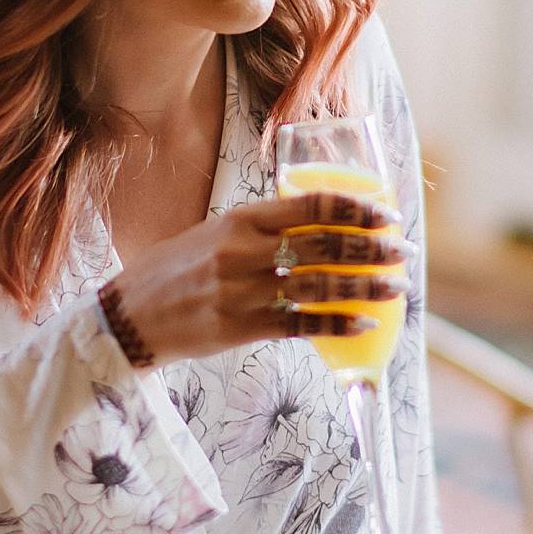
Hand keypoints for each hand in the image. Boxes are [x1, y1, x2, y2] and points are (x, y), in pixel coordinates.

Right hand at [102, 191, 405, 365]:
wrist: (129, 315)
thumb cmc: (177, 269)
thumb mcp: (215, 231)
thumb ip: (259, 228)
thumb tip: (314, 222)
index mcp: (241, 218)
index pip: (311, 205)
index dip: (356, 209)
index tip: (387, 214)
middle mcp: (244, 250)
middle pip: (323, 245)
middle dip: (371, 248)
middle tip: (403, 251)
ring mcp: (242, 291)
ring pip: (318, 285)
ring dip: (365, 286)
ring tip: (396, 287)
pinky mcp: (240, 328)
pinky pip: (300, 325)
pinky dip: (337, 324)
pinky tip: (364, 324)